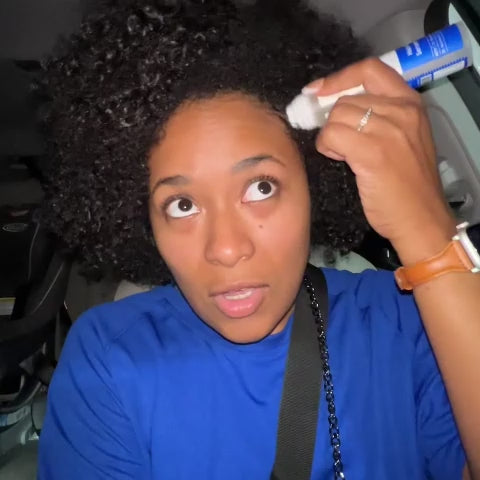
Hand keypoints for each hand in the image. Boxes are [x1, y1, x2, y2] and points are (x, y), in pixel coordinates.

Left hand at [305, 58, 455, 264]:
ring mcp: (388, 130)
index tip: (318, 91)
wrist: (420, 219)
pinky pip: (331, 136)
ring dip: (329, 136)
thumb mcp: (404, 139)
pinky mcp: (372, 152)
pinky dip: (327, 147)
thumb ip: (379, 117)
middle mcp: (402, 111)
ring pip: (335, 117)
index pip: (369, 70)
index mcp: (411, 103)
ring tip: (343, 154)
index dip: (338, 78)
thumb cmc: (409, 185)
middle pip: (345, 99)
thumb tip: (335, 107)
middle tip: (335, 142)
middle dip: (331, 120)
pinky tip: (340, 159)